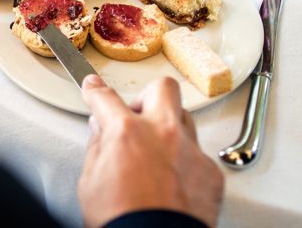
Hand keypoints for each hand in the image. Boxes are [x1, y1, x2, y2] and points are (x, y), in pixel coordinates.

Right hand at [78, 75, 223, 227]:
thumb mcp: (91, 182)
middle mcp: (163, 134)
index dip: (96, 90)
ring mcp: (191, 152)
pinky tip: (175, 180)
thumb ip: (98, 148)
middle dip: (147, 96)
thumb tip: (101, 131)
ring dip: (170, 128)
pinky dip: (187, 163)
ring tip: (158, 150)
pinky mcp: (211, 174)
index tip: (94, 87)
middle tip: (137, 114)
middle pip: (162, 88)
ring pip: (185, 119)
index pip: (106, 98)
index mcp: (127, 132)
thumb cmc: (122, 220)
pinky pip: (200, 155)